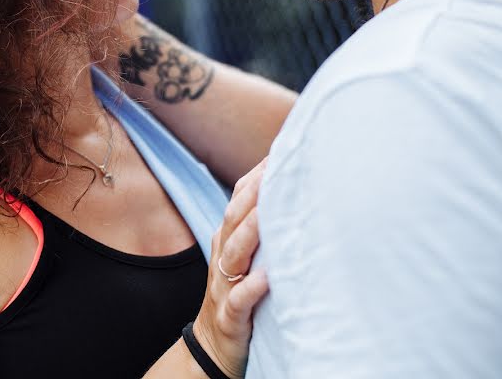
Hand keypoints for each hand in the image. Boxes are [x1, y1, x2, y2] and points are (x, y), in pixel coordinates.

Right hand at [193, 160, 268, 377]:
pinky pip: (239, 301)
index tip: (278, 154)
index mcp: (227, 243)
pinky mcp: (230, 318)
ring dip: (251, 233)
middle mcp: (223, 260)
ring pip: (234, 255)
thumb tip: (289, 198)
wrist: (212, 348)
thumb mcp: (246, 260)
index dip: (255, 178)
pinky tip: (266, 277)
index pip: (238, 203)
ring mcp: (224, 288)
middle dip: (252, 195)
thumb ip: (261, 231)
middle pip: (233, 221)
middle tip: (275, 169)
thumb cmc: (239, 298)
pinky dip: (250, 288)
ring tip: (269, 212)